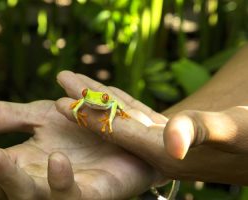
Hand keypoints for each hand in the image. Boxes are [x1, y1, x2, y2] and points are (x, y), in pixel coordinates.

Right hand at [0, 88, 165, 198]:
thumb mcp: (42, 115)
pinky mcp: (90, 195)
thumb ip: (7, 116)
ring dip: (7, 175)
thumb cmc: (83, 128)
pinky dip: (60, 181)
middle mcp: (37, 181)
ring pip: (26, 195)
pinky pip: (71, 196)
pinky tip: (55, 158)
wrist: (125, 135)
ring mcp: (62, 191)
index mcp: (23, 163)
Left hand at [56, 71, 247, 184]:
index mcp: (161, 152)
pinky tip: (106, 95)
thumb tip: (172, 142)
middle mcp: (153, 150)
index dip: (86, 116)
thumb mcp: (231, 131)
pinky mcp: (164, 136)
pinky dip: (118, 103)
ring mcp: (158, 143)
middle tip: (61, 79)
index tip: (57, 102)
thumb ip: (200, 133)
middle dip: (84, 101)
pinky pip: (135, 116)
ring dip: (98, 97)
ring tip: (77, 80)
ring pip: (120, 115)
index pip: (114, 131)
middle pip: (110, 122)